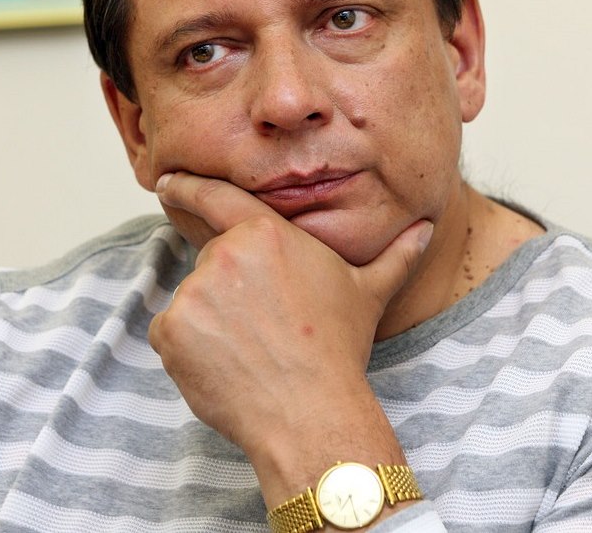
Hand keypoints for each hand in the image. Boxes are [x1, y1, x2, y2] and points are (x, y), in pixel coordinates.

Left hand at [148, 171, 432, 501]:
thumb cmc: (339, 350)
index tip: (166, 180)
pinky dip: (189, 350)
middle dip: (228, 291)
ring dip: (210, 322)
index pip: (215, 198)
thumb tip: (425, 227)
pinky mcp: (171, 330)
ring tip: (250, 351)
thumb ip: (393, 255)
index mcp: (266, 233)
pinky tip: (226, 366)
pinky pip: (171, 334)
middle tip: (258, 327)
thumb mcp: (368, 293)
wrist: (311, 412)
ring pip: (192, 301)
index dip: (186, 187)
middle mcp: (225, 254)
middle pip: (211, 263)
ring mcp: (194, 291)